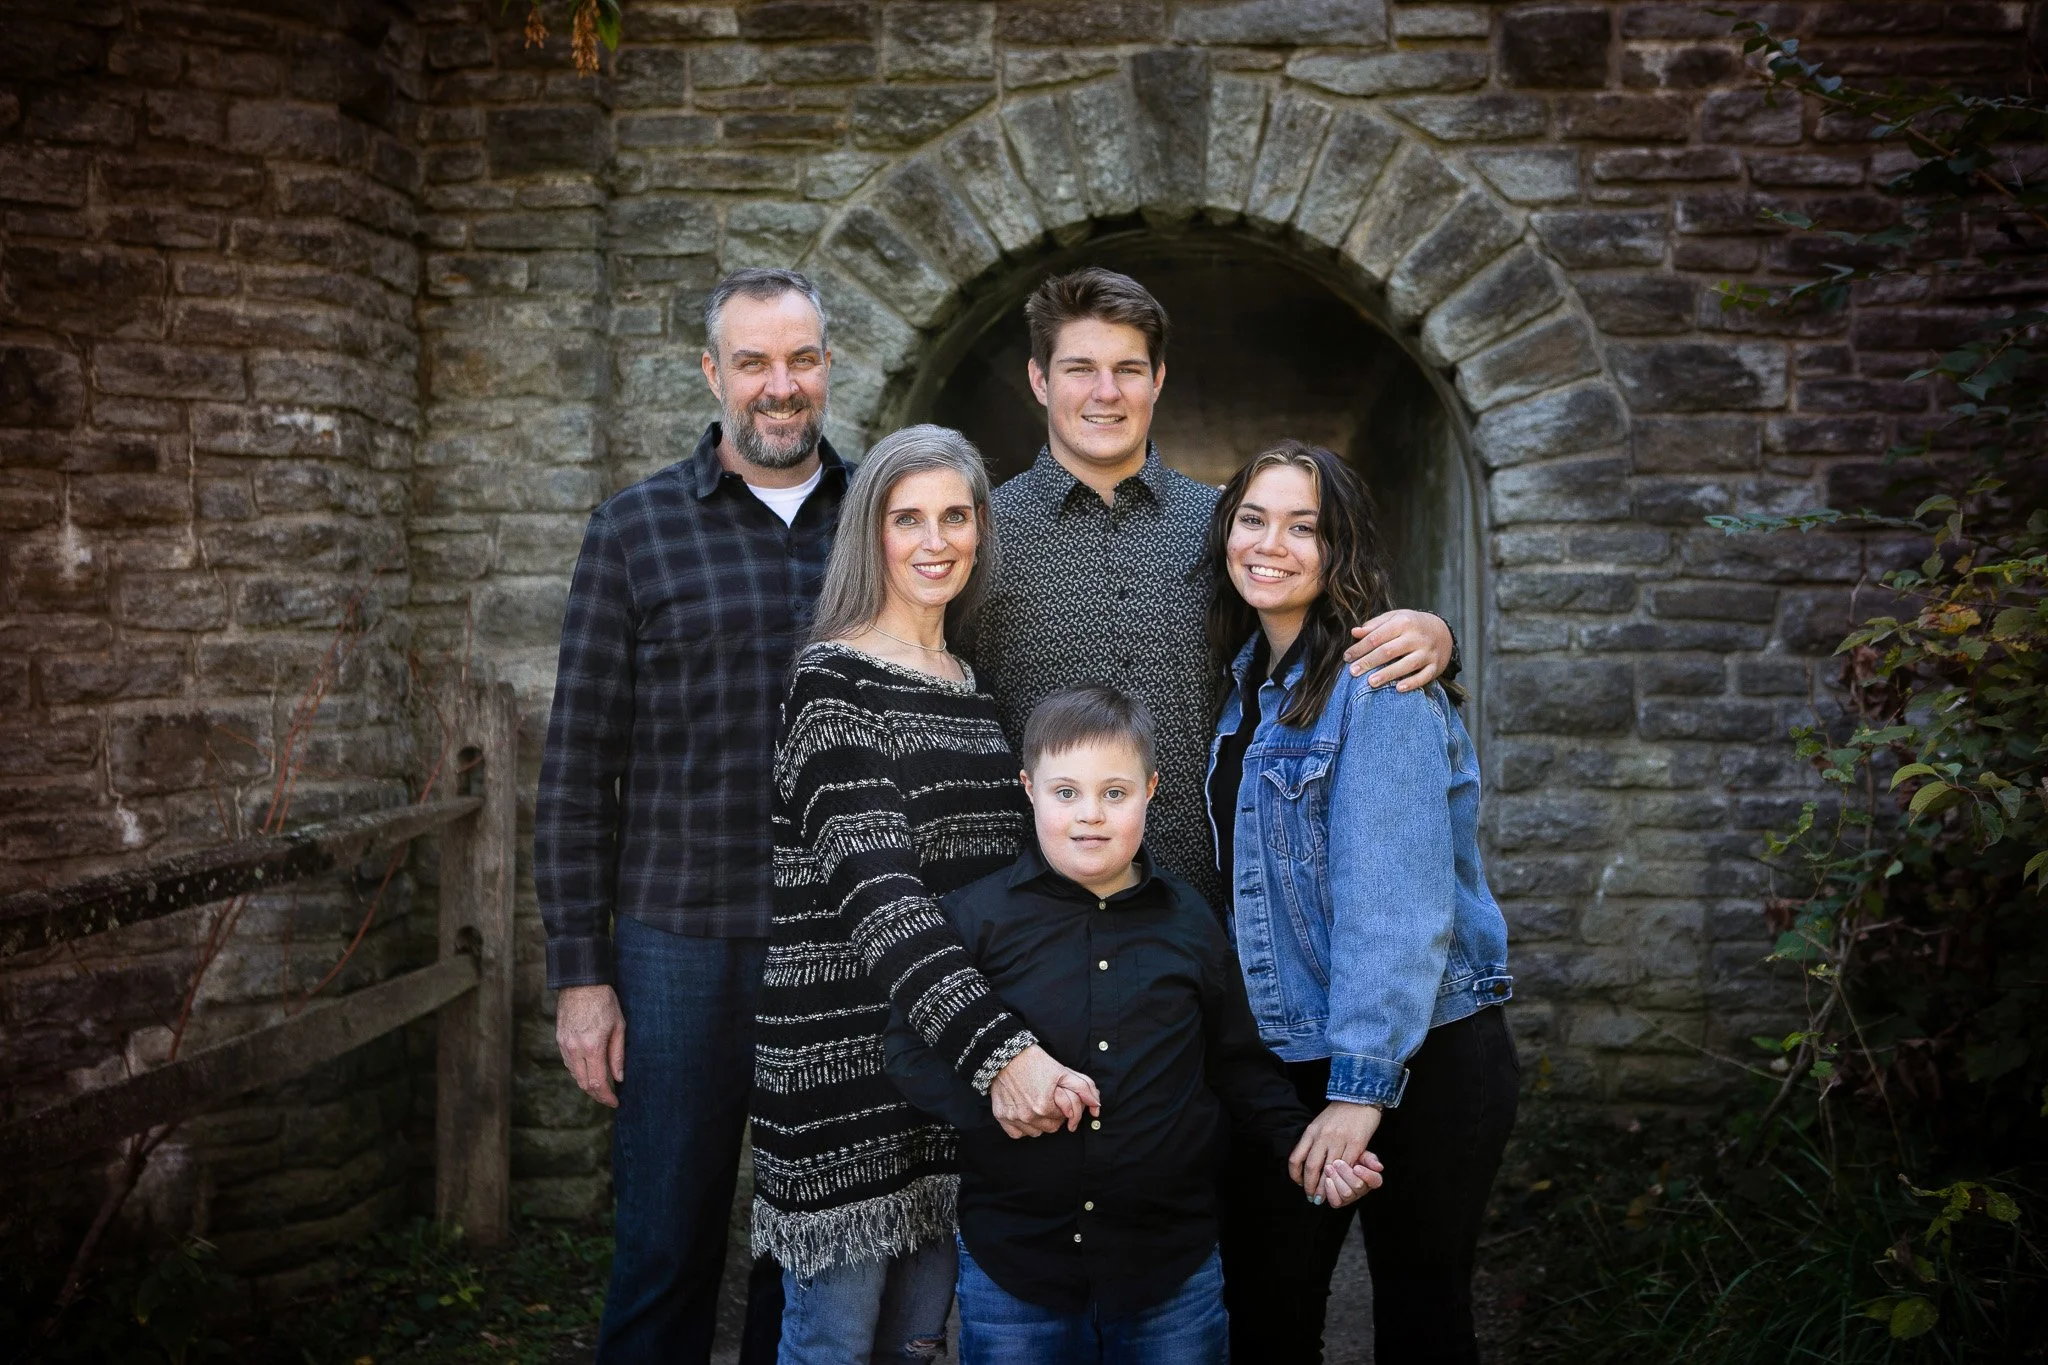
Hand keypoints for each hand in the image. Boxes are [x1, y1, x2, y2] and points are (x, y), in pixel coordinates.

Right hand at [556, 984, 625, 1107]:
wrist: (581, 982)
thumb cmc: (604, 1002)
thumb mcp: (619, 1026)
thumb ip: (617, 1055)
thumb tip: (619, 1078)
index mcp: (592, 1046)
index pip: (598, 1083)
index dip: (606, 1097)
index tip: (615, 1103)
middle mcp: (575, 1049)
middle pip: (584, 1083)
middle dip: (597, 1094)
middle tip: (609, 1097)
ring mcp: (564, 1044)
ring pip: (574, 1075)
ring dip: (587, 1083)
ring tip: (602, 1084)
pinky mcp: (559, 1039)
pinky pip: (568, 1063)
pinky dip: (579, 1071)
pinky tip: (589, 1068)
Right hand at [991, 1045, 1101, 1137]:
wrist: (1007, 1055)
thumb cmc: (1036, 1062)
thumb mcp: (1063, 1072)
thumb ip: (1084, 1088)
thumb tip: (1097, 1106)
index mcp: (1045, 1107)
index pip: (1065, 1118)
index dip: (1065, 1108)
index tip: (1059, 1099)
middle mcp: (1028, 1116)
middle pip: (1051, 1128)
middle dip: (1054, 1116)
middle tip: (1048, 1100)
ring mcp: (1013, 1118)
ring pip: (1035, 1132)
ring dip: (1039, 1123)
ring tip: (1036, 1105)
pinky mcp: (1001, 1116)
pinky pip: (1017, 1134)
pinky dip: (1022, 1126)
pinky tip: (1023, 1111)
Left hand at [1289, 1100, 1383, 1196]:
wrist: (1359, 1096)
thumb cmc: (1339, 1112)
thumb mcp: (1319, 1123)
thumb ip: (1313, 1140)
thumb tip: (1305, 1159)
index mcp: (1311, 1131)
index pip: (1297, 1158)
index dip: (1296, 1175)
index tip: (1299, 1184)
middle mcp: (1322, 1136)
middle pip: (1312, 1168)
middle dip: (1311, 1186)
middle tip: (1312, 1197)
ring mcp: (1339, 1140)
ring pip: (1329, 1170)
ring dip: (1326, 1187)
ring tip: (1325, 1197)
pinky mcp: (1356, 1144)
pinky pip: (1347, 1166)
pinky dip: (1343, 1178)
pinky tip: (1342, 1184)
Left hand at [1319, 1152, 1384, 1207]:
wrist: (1335, 1162)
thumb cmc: (1350, 1156)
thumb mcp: (1360, 1154)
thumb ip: (1369, 1159)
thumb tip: (1380, 1167)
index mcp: (1371, 1178)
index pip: (1375, 1180)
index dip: (1366, 1175)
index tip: (1356, 1167)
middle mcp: (1363, 1190)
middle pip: (1358, 1186)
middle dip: (1346, 1173)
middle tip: (1337, 1162)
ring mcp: (1351, 1197)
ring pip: (1347, 1194)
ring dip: (1336, 1179)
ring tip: (1329, 1168)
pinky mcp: (1339, 1201)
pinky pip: (1336, 1202)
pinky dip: (1330, 1191)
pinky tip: (1327, 1180)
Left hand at [1345, 610, 1452, 690]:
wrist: (1443, 632)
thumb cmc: (1410, 625)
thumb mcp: (1394, 618)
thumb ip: (1374, 625)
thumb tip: (1354, 632)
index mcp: (1404, 622)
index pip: (1377, 637)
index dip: (1360, 648)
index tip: (1347, 657)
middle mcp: (1417, 637)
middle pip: (1389, 651)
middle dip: (1369, 662)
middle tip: (1352, 672)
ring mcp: (1427, 652)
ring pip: (1406, 665)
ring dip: (1388, 674)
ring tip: (1370, 682)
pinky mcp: (1435, 666)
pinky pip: (1424, 676)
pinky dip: (1412, 683)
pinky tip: (1398, 688)